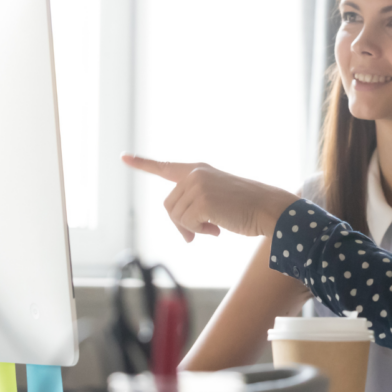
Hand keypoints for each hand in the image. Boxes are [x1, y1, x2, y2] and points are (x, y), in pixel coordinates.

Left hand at [121, 154, 297, 241]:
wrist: (268, 208)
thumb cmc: (247, 208)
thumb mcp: (217, 200)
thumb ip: (196, 206)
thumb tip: (184, 232)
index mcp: (199, 170)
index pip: (165, 167)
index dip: (142, 163)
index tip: (123, 157)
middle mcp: (195, 174)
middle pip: (169, 206)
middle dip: (182, 224)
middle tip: (200, 234)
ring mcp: (198, 185)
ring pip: (176, 217)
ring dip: (192, 229)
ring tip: (215, 228)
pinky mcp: (202, 200)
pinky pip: (187, 224)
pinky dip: (199, 232)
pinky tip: (217, 230)